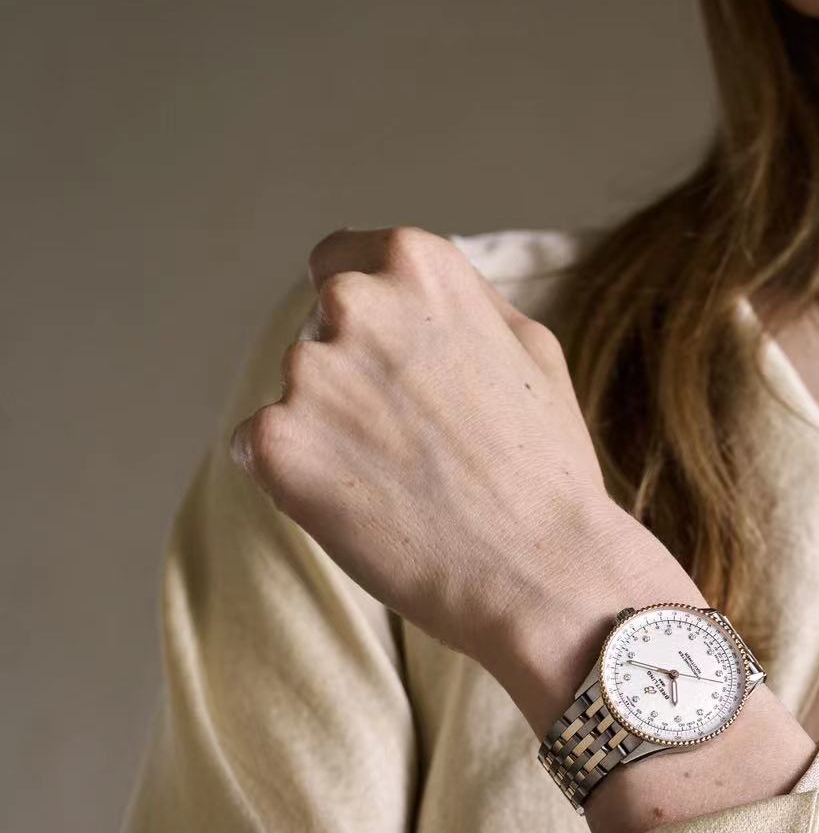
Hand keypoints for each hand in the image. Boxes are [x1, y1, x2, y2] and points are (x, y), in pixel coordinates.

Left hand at [228, 225, 628, 665]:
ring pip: (294, 398)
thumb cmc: (547, 466)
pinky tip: (360, 509)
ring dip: (327, 434)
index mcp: (416, 262)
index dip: (361, 322)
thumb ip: (458, 302)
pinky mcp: (275, 442)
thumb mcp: (530, 346)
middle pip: (316, 335)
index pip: (336, 261)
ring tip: (398, 485)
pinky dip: (295, 481)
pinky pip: (258, 450)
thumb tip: (404, 289)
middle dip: (350, 382)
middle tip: (412, 445)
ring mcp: (308, 372)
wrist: (541, 571)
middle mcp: (353, 302)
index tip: (387, 368)